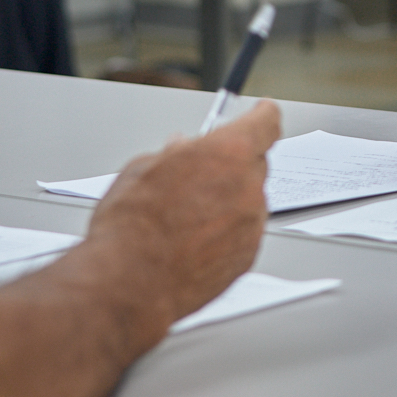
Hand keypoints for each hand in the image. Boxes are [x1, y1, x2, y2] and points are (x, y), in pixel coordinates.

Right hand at [88, 100, 279, 332]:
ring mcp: (252, 224)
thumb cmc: (132, 227)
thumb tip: (181, 150)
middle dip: (230, 166)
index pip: (265, 123)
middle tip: (199, 176)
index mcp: (228, 153)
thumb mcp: (142, 169)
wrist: (131, 283)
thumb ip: (175, 154)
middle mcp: (249, 186)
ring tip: (184, 219)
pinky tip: (192, 243)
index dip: (262, 115)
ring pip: (247, 201)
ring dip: (227, 202)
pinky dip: (225, 233)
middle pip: (254, 164)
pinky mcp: (247, 257)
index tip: (261, 112)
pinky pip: (243, 234)